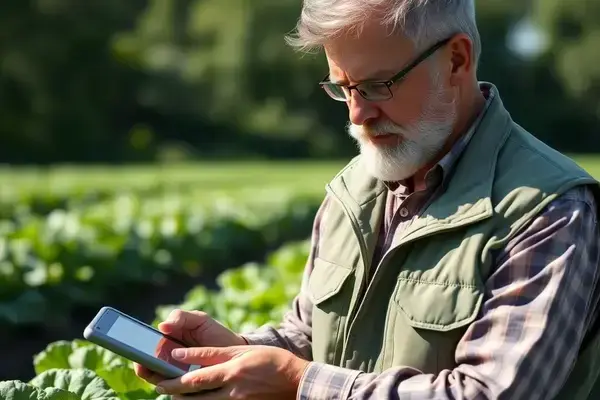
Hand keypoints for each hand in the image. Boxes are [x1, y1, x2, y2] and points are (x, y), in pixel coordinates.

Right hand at [134, 309, 246, 384]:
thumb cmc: (214, 334)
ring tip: (160, 373)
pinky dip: (172, 388)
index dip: (136, 348)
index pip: (144, 348)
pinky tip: (174, 383)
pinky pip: (176, 391)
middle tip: (143, 364)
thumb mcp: (199, 320)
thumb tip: (162, 325)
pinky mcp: (188, 387)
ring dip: (157, 378)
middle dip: (143, 365)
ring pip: (159, 380)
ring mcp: (176, 375)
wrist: (236, 351)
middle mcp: (167, 361)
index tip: (133, 348)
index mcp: (166, 342)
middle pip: (147, 367)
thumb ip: (181, 318)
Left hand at [155, 345, 310, 399]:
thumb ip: (215, 354)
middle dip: (175, 392)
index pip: (197, 377)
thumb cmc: (271, 361)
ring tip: (178, 394)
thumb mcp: (243, 352)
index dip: (176, 378)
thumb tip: (186, 354)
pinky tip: (200, 399)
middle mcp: (232, 392)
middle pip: (195, 396)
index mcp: (232, 372)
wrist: (297, 382)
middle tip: (162, 387)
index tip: (162, 375)